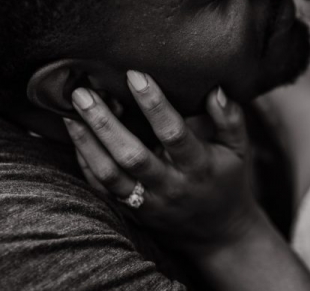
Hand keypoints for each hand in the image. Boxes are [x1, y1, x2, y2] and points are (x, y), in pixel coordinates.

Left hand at [63, 71, 260, 250]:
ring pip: (110, 175)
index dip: (154, 104)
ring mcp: (149, 203)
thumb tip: (215, 88)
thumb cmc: (228, 180)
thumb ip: (229, 118)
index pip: (173, 133)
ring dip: (87, 143)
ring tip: (71, 113)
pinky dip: (85, 163)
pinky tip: (76, 137)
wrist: (218, 234)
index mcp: (199, 167)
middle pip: (131, 156)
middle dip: (105, 123)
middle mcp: (171, 186)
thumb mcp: (238, 149)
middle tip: (84, 93)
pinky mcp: (132, 212)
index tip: (135, 75)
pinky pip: (101, 190)